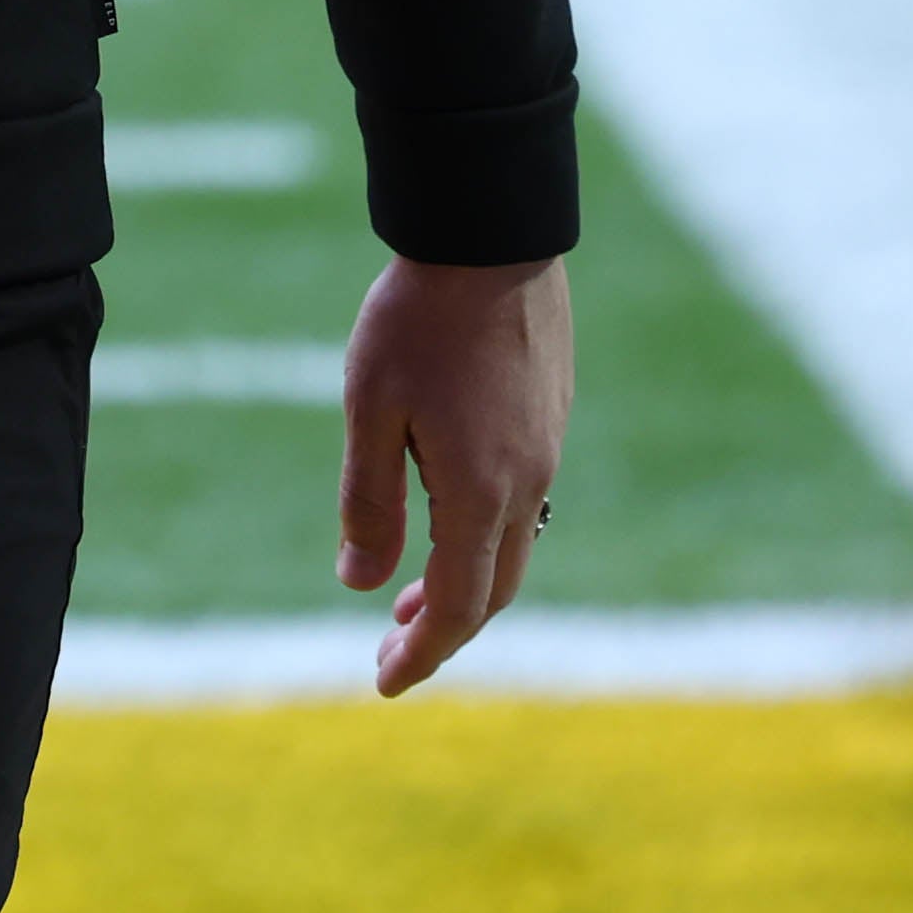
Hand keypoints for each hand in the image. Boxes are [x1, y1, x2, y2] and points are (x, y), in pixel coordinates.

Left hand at [335, 251, 571, 693]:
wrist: (490, 231)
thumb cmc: (417, 318)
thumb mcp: (370, 410)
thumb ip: (369, 503)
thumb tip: (361, 584)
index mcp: (480, 491)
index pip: (459, 607)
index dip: (422, 654)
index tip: (385, 680)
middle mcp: (527, 482)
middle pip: (495, 589)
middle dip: (445, 628)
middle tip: (393, 642)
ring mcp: (547, 447)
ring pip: (513, 545)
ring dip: (466, 580)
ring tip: (414, 589)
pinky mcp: (551, 413)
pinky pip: (525, 502)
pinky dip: (484, 534)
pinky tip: (448, 512)